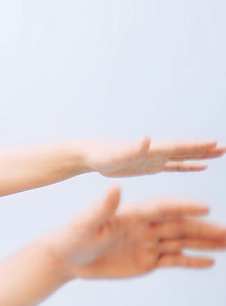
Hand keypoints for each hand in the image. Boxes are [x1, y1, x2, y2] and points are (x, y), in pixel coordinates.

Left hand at [42, 186, 225, 279]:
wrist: (65, 259)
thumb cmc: (71, 237)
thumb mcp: (85, 222)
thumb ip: (102, 206)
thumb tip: (114, 186)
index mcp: (133, 214)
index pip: (164, 208)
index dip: (184, 206)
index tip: (206, 207)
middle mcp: (146, 227)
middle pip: (181, 226)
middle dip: (206, 228)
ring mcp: (148, 244)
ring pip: (183, 243)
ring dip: (206, 243)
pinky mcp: (147, 262)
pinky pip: (174, 261)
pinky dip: (193, 261)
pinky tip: (212, 261)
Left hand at [84, 137, 224, 176]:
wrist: (92, 156)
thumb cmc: (103, 156)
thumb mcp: (117, 155)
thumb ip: (132, 148)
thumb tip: (146, 139)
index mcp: (152, 150)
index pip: (178, 147)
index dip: (196, 147)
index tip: (215, 143)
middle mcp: (157, 151)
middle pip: (186, 150)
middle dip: (206, 149)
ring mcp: (155, 158)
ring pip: (184, 157)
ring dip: (202, 155)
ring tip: (221, 152)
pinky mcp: (150, 166)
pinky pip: (174, 166)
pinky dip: (188, 166)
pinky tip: (201, 166)